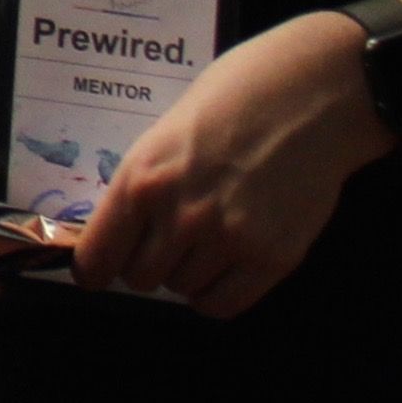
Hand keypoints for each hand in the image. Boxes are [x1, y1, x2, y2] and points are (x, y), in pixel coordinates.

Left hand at [70, 7, 387, 320]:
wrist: (306, 98)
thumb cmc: (230, 103)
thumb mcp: (162, 137)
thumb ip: (141, 186)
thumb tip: (118, 233)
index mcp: (141, 179)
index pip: (98, 255)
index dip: (96, 268)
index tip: (98, 273)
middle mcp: (180, 215)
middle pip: (141, 277)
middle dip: (147, 264)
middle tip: (166, 243)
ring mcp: (228, 239)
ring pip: (183, 289)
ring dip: (187, 273)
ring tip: (207, 239)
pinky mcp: (273, 257)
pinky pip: (224, 304)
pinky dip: (217, 294)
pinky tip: (224, 270)